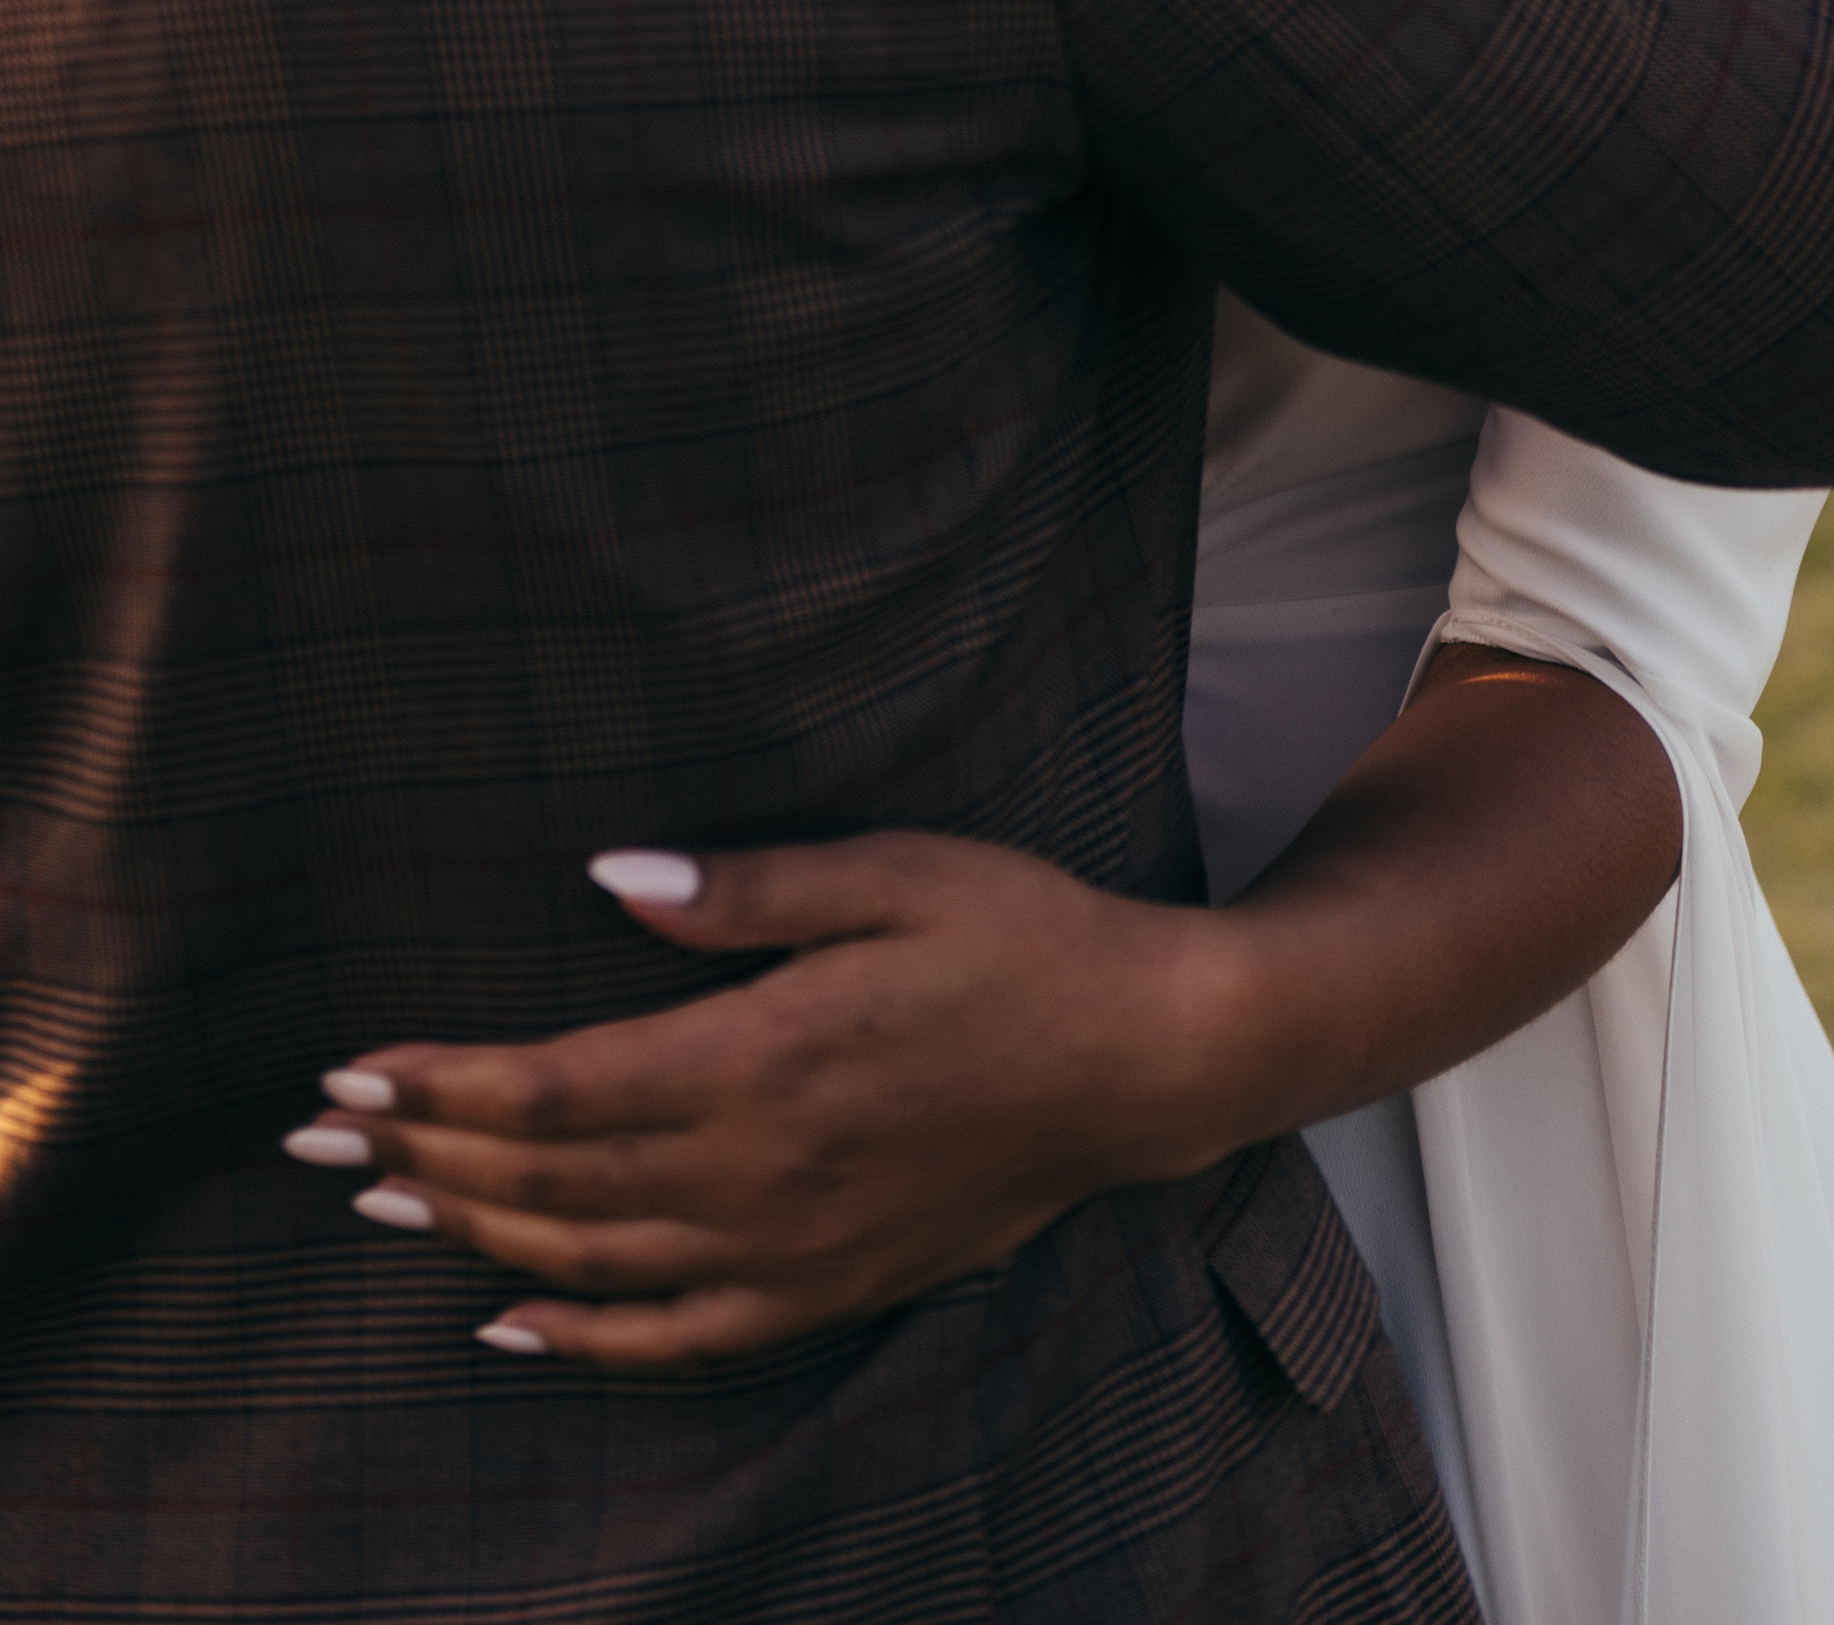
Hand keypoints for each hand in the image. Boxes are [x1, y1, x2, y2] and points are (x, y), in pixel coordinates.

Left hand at [280, 833, 1232, 1369]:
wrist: (1141, 1059)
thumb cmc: (1020, 939)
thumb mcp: (895, 872)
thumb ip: (747, 888)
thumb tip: (608, 879)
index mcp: (764, 1056)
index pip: (556, 1085)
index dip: (441, 1085)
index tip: (349, 1070)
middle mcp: (759, 1168)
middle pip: (548, 1178)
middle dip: (418, 1157)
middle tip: (315, 1138)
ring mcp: (790, 1245)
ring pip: (590, 1258)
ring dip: (470, 1234)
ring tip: (375, 1206)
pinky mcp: (827, 1288)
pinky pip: (676, 1337)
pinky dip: (579, 1337)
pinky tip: (508, 1322)